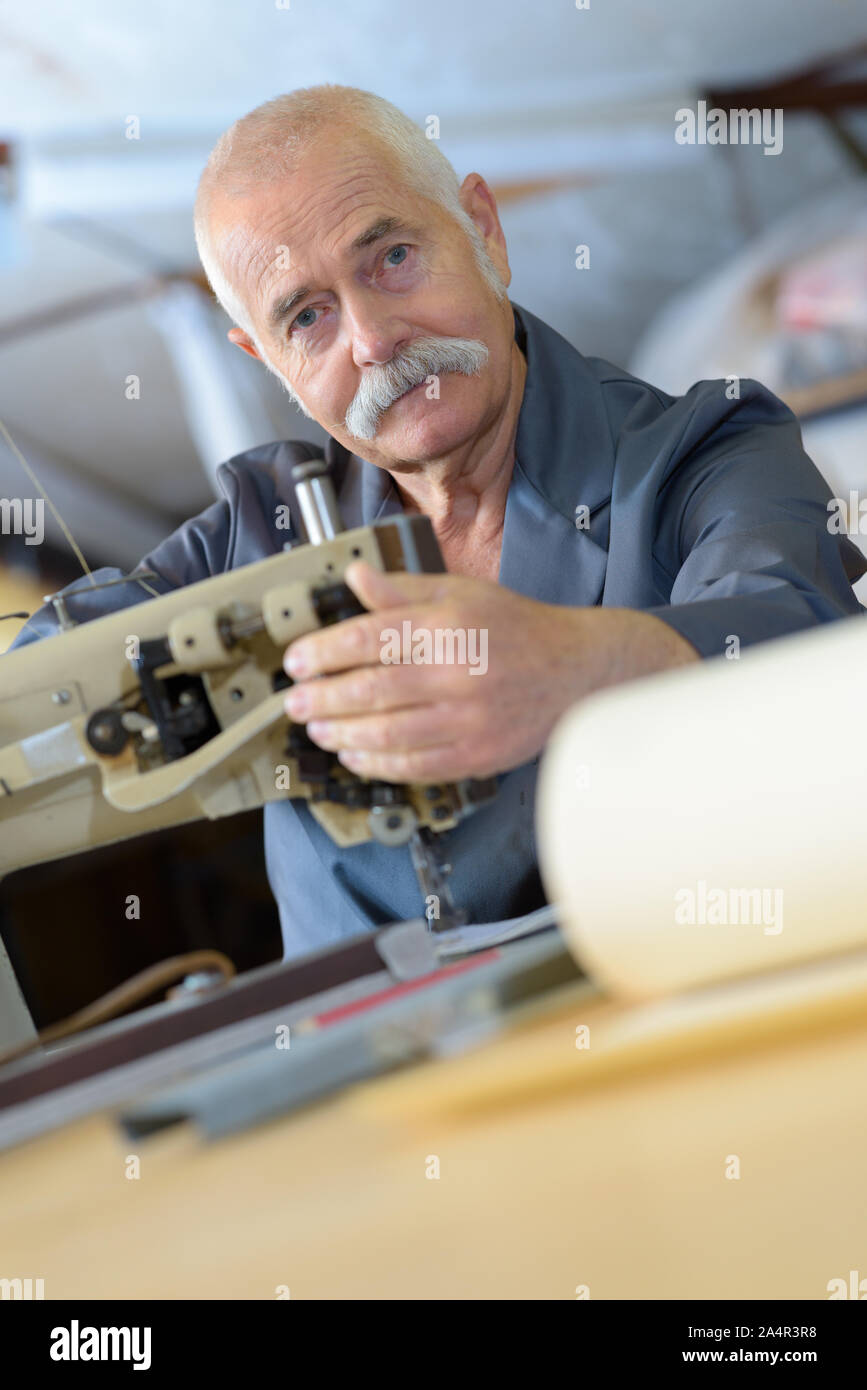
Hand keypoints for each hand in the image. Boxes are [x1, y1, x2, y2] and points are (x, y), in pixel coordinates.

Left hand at [281, 561, 648, 783]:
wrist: (576, 671)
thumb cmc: (515, 627)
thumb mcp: (460, 593)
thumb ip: (404, 590)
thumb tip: (354, 575)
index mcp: (448, 626)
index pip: (370, 637)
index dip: (324, 651)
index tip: (297, 660)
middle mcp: (457, 672)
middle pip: (372, 689)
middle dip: (323, 698)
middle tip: (294, 702)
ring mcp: (469, 719)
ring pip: (389, 732)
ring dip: (343, 734)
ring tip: (317, 729)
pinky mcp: (478, 755)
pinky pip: (416, 766)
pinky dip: (378, 764)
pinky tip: (355, 755)